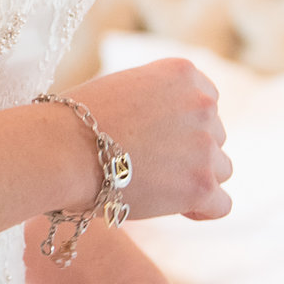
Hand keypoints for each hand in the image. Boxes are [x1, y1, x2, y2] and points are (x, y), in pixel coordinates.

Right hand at [68, 60, 231, 220]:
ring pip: (219, 168)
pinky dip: (203, 209)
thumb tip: (162, 131)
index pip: (206, 101)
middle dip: (188, 151)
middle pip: (214, 135)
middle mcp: (202, 104)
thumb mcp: (122, 88)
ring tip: (158, 187)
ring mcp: (205, 145)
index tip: (161, 139)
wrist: (63, 149)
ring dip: (195, 177)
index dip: (183, 124)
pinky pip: (221, 204)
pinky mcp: (202, 184)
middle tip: (151, 165)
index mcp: (182, 73)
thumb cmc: (75, 122)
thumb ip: (153, 100)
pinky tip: (180, 210)